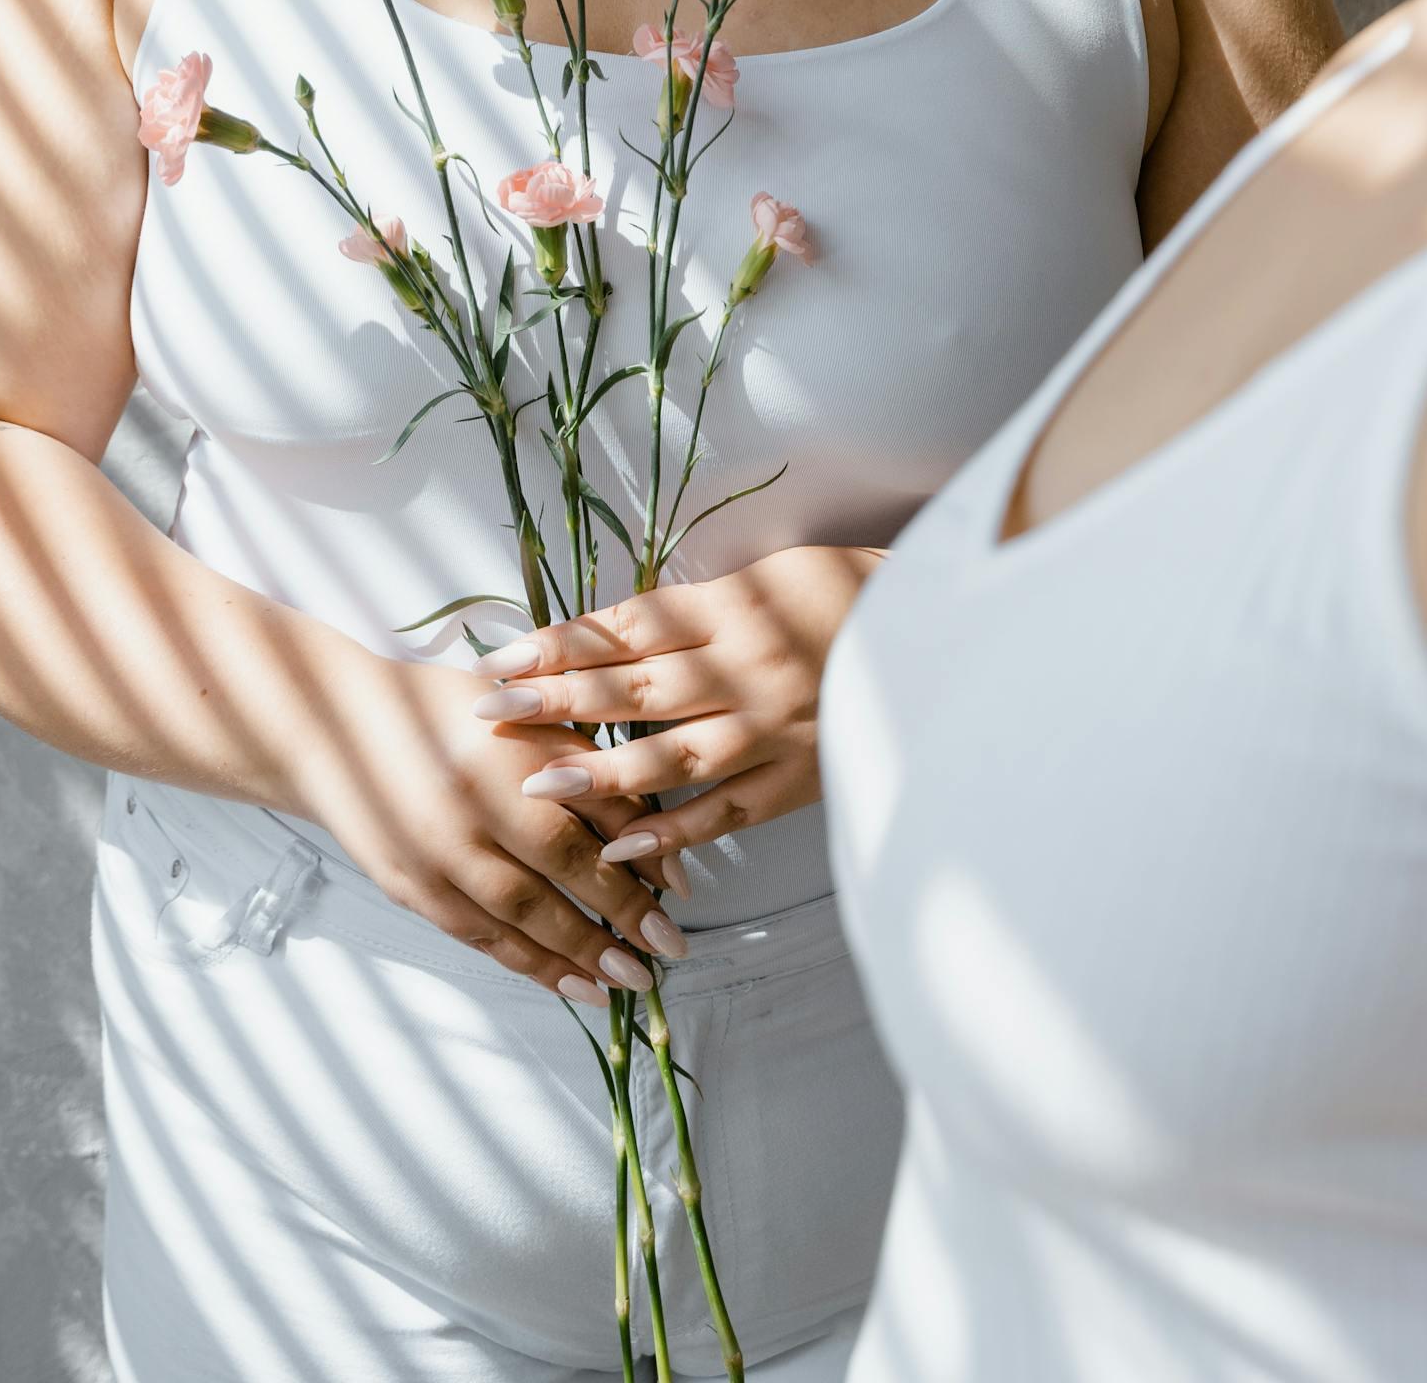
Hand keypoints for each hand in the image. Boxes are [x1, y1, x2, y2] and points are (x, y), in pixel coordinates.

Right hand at [289, 648, 684, 1002]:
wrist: (334, 726)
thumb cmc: (444, 710)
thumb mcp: (519, 718)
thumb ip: (585, 766)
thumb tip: (651, 832)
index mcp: (499, 762)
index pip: (578, 833)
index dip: (631, 876)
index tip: (677, 906)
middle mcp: (465, 815)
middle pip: (552, 887)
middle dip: (612, 929)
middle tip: (662, 960)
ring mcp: (432, 858)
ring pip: (516, 923)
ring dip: (574, 960)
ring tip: (623, 983)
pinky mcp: (409, 889)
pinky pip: (479, 937)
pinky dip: (527, 964)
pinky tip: (566, 982)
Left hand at [471, 545, 883, 861]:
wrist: (936, 633)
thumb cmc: (842, 594)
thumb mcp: (766, 577)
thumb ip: (694, 613)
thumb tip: (609, 635)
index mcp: (735, 609)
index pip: (630, 627)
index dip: (562, 642)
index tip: (502, 655)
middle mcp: (745, 669)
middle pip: (634, 689)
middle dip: (556, 700)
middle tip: (489, 710)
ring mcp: (770, 730)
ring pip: (670, 757)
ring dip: (599, 774)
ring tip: (536, 783)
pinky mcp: (794, 780)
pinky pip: (723, 812)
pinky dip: (671, 832)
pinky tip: (620, 848)